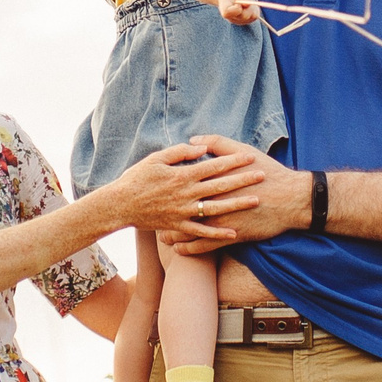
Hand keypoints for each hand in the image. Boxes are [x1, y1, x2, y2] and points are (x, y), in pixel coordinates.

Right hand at [103, 141, 267, 239]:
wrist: (119, 205)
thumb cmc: (137, 178)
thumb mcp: (156, 159)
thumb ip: (179, 153)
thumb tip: (200, 147)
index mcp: (182, 175)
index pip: (213, 165)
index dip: (233, 161)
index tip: (250, 157)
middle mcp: (186, 193)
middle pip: (220, 185)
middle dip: (243, 180)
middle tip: (262, 175)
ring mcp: (183, 211)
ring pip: (216, 208)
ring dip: (236, 204)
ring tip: (255, 201)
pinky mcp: (178, 226)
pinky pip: (201, 232)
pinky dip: (217, 234)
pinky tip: (234, 234)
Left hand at [163, 138, 311, 250]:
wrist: (290, 198)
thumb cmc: (268, 172)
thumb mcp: (243, 151)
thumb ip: (217, 143)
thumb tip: (194, 140)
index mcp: (215, 178)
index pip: (185, 182)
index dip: (169, 186)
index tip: (157, 189)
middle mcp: (215, 200)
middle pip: (183, 208)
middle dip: (166, 213)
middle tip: (153, 215)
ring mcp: (223, 219)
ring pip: (190, 230)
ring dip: (174, 235)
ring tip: (162, 237)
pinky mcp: (232, 236)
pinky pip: (205, 246)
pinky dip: (190, 249)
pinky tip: (181, 251)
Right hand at [213, 0, 259, 25]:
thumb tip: (247, 5)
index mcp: (223, 6)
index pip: (228, 12)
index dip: (237, 7)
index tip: (238, 1)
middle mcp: (230, 16)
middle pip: (244, 15)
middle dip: (249, 6)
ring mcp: (237, 21)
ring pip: (251, 17)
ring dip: (252, 7)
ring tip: (246, 0)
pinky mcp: (244, 21)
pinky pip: (254, 16)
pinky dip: (255, 9)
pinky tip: (249, 5)